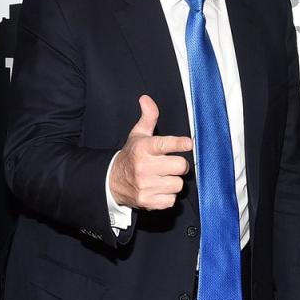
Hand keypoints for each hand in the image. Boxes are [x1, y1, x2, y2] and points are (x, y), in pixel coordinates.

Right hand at [109, 95, 192, 209]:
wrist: (111, 181)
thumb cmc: (131, 156)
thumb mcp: (137, 135)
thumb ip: (148, 117)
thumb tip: (146, 99)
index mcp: (143, 148)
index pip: (165, 144)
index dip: (179, 143)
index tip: (188, 143)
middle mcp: (144, 166)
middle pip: (180, 166)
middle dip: (179, 165)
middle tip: (171, 165)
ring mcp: (145, 185)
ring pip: (177, 184)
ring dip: (173, 181)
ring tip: (162, 178)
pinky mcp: (147, 201)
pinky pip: (171, 200)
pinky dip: (167, 196)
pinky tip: (158, 189)